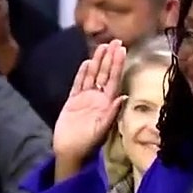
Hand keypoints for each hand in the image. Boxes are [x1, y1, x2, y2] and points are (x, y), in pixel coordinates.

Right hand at [53, 40, 128, 162]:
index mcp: (107, 103)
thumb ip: (112, 112)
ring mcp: (85, 98)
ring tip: (102, 46)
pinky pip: (78, 83)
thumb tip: (122, 96)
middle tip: (115, 41)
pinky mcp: (73, 101)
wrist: (70, 151)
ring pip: (92, 75)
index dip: (118, 64)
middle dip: (110, 58)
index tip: (122, 49)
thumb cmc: (88, 143)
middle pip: (105, 74)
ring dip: (97, 61)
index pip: (114, 79)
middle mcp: (98, 98)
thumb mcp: (102, 128)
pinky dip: (82, 73)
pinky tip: (87, 63)